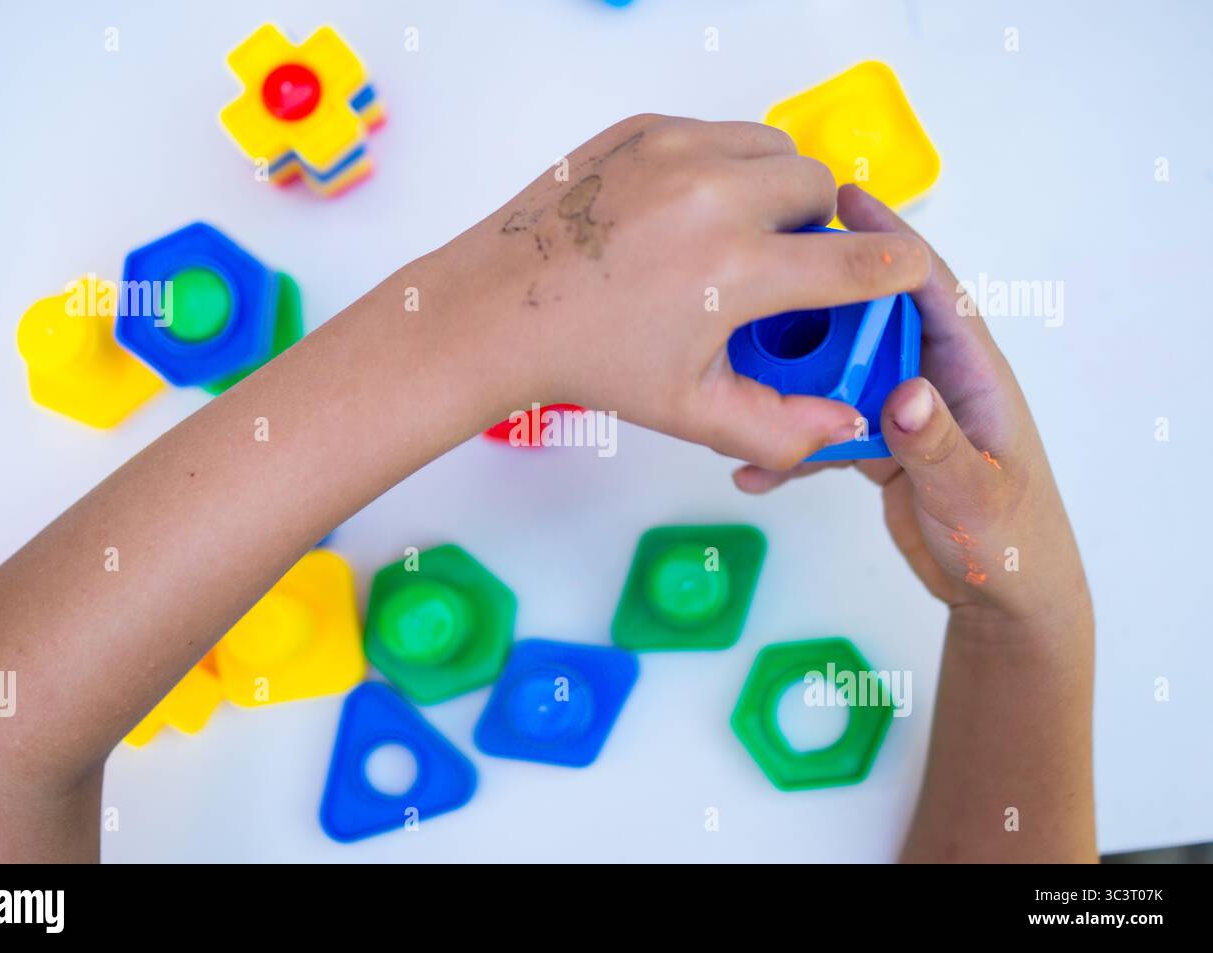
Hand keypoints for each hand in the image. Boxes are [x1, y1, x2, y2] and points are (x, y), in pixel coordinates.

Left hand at [429, 114, 930, 469]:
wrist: (500, 311)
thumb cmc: (593, 361)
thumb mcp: (694, 411)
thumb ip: (784, 428)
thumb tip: (852, 421)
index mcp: (735, 269)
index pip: (858, 261)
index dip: (893, 272)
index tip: (898, 274)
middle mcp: (714, 195)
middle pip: (823, 187)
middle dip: (818, 226)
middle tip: (781, 265)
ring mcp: (675, 150)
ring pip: (775, 149)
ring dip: (776, 189)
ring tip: (736, 237)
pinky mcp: (643, 128)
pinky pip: (719, 133)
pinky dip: (724, 167)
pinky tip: (688, 216)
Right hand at [735, 184, 1090, 631]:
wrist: (1002, 600)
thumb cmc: (1012, 543)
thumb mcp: (976, 495)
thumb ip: (939, 445)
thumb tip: (902, 392)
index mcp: (972, 374)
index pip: (931, 290)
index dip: (892, 244)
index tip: (845, 201)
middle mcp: (934, 381)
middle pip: (868, 323)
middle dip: (817, 304)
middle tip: (759, 284)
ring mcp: (903, 412)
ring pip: (837, 376)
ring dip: (792, 384)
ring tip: (741, 385)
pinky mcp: (880, 446)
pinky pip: (827, 430)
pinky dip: (793, 446)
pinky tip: (756, 468)